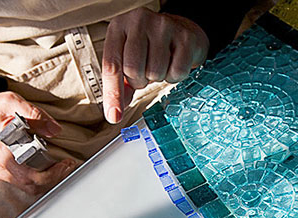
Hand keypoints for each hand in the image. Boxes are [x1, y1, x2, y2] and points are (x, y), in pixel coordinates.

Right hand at [0, 91, 74, 194]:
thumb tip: (55, 129)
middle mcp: (0, 166)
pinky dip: (38, 181)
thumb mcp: (11, 101)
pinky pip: (22, 184)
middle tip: (68, 165)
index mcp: (3, 153)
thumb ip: (33, 113)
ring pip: (28, 187)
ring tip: (61, 167)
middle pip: (33, 185)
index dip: (54, 173)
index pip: (33, 176)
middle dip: (55, 177)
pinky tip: (49, 170)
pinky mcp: (0, 172)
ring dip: (48, 181)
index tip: (67, 163)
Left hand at [102, 7, 208, 123]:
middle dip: (140, 80)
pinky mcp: (185, 37)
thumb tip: (115, 113)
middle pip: (133, 69)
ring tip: (160, 66)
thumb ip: (120, 84)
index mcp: (119, 27)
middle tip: (146, 73)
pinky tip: (174, 64)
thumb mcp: (129, 58)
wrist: (183, 29)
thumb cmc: (151, 47)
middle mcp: (139, 21)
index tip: (114, 116)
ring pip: (155, 71)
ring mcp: (163, 26)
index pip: (112, 65)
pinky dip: (175, 76)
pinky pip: (177, 71)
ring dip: (158, 77)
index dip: (113, 94)